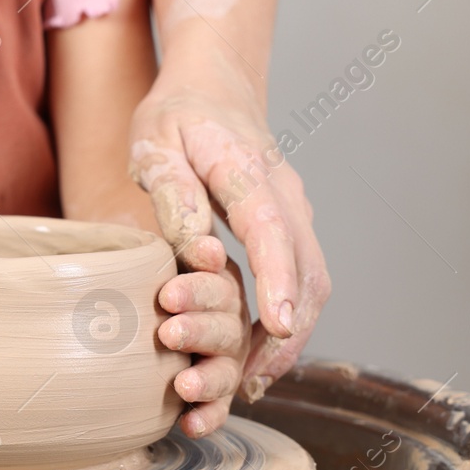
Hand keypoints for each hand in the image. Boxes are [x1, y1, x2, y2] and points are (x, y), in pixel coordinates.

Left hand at [130, 73, 330, 403]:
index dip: (277, 280)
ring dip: (290, 334)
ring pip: (313, 281)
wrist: (215, 87)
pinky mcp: (291, 228)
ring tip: (251, 382)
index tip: (275, 326)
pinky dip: (288, 320)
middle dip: (288, 328)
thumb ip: (173, 190)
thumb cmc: (176, 115)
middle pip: (308, 268)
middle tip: (254, 379)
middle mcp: (285, 194)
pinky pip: (302, 280)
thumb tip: (199, 252)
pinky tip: (258, 357)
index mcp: (248, 169)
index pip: (272, 229)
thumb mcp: (155, 141)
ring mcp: (295, 212)